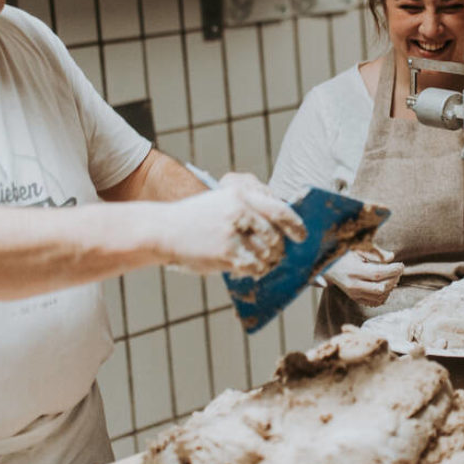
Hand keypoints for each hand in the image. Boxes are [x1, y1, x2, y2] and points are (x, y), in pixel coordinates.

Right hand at [161, 174, 305, 276]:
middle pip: (275, 236)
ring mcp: (233, 232)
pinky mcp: (227, 252)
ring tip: (256, 261)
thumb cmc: (195, 219)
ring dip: (266, 261)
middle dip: (279, 249)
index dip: (295, 225)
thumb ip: (250, 210)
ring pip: (267, 253)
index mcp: (241, 194)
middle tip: (276, 255)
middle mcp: (239, 210)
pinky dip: (256, 270)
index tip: (302, 236)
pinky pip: (255, 265)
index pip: (279, 209)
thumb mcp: (222, 202)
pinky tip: (247, 267)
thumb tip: (282, 228)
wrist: (162, 229)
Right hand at [324, 248, 403, 306]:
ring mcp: (354, 294)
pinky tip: (386, 286)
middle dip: (394, 279)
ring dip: (390, 288)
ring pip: (380, 297)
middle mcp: (354, 285)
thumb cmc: (343, 255)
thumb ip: (374, 252)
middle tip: (398, 270)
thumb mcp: (357, 249)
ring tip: (393, 277)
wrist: (327, 268)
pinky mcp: (355, 299)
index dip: (392, 270)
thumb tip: (391, 256)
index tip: (401, 265)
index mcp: (353, 271)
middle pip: (381, 287)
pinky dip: (384, 296)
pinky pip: (375, 302)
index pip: (378, 274)